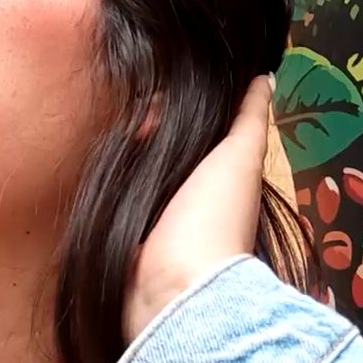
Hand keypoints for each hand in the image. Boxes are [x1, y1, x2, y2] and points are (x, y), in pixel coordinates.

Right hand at [124, 75, 273, 341]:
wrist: (174, 286)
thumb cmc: (213, 219)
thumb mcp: (239, 158)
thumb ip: (250, 119)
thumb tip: (264, 76)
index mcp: (214, 182)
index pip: (188, 132)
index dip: (172, 111)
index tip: (158, 105)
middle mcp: (183, 199)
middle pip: (156, 147)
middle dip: (143, 128)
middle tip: (134, 126)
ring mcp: (148, 218)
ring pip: (130, 168)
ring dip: (120, 150)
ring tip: (115, 139)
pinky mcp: (117, 232)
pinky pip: (107, 195)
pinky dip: (103, 177)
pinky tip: (98, 164)